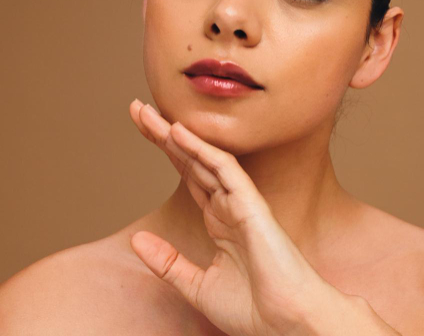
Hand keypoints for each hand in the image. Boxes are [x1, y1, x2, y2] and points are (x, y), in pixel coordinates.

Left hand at [127, 99, 343, 335]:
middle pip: (192, 161)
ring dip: (175, 135)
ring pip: (205, 158)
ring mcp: (242, 204)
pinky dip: (201, 149)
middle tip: (137, 109)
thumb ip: (168, 262)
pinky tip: (178, 133)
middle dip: (164, 135)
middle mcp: (230, 207)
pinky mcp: (252, 206)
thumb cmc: (253, 311)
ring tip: (146, 114)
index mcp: (220, 222)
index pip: (188, 176)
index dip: (166, 151)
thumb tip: (136, 240)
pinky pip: (225, 170)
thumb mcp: (196, 286)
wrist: (286, 325)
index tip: (141, 128)